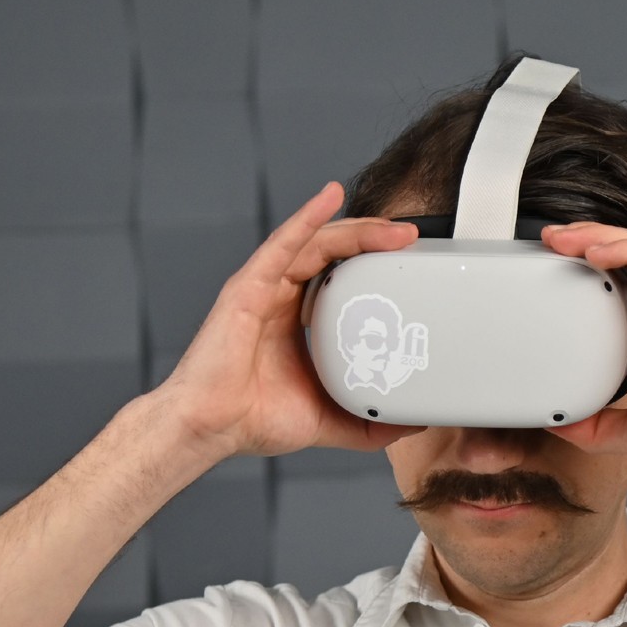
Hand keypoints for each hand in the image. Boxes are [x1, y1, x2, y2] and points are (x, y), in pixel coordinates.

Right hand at [157, 181, 423, 461]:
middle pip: (337, 254)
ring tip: (394, 228)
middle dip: (376, 240)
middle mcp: (284, 297)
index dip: (379, 265)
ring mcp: (265, 287)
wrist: (212, 429)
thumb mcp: (331, 419)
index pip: (347, 278)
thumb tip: (414, 424)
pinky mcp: (248, 287)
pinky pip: (282, 244)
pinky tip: (331, 197)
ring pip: (317, 243)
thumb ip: (371, 422)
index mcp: (302, 319)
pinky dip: (307, 218)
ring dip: (357, 229)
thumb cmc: (255, 419)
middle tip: (413, 239)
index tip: (414, 265)